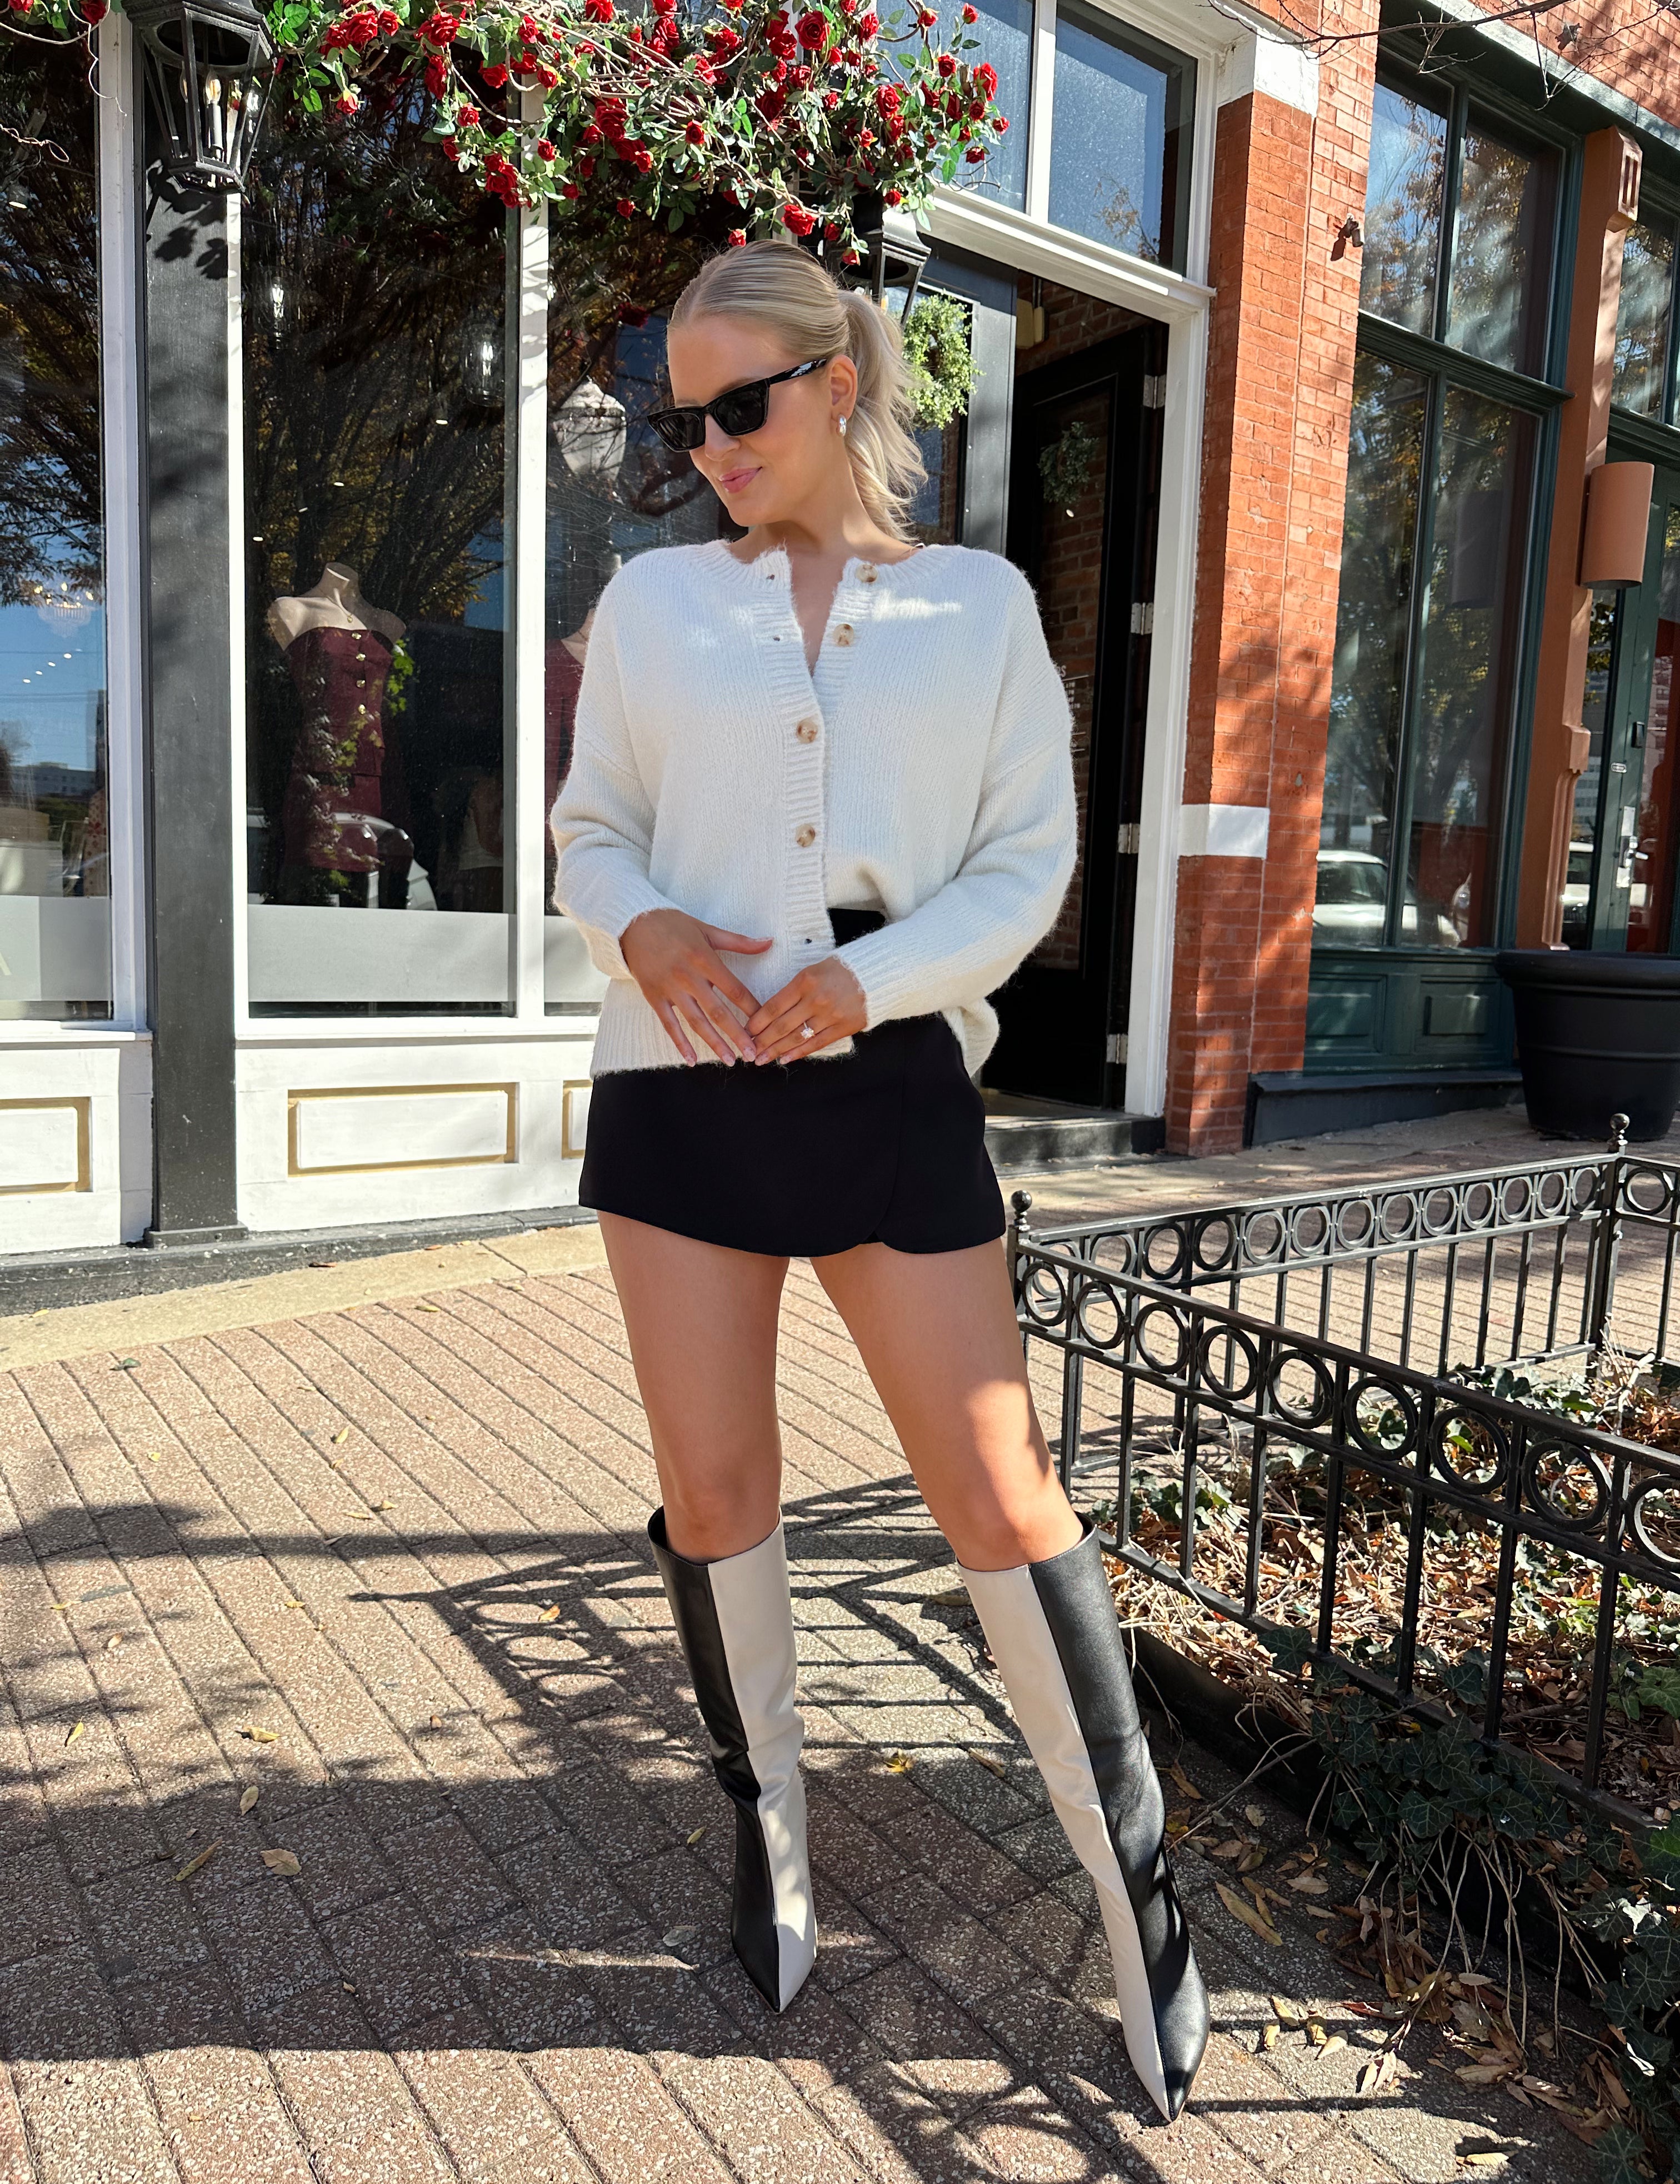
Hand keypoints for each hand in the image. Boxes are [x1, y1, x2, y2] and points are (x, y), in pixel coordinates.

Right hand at [621, 909, 772, 1064]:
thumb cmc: (673, 924)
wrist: (633, 923)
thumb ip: (739, 941)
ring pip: (696, 1022)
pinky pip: (669, 1024)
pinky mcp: (654, 997)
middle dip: (737, 1035)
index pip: (734, 989)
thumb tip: (769, 942)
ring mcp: (670, 989)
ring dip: (714, 1043)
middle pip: (718, 1011)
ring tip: (730, 1060)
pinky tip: (691, 1059)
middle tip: (752, 1053)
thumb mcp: (707, 929)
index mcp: (705, 959)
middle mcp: (689, 977)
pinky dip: (680, 1043)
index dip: (751, 1008)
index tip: (765, 1024)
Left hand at [747, 955, 867, 1063]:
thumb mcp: (812, 971)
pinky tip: (785, 1059)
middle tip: (749, 1051)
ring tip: (762, 1059)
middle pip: (781, 1025)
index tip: (746, 1031)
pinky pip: (816, 1043)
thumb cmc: (839, 970)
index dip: (757, 1022)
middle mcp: (816, 999)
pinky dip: (799, 1052)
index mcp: (805, 981)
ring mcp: (830, 1015)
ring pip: (796, 1037)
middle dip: (762, 1041)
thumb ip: (793, 990)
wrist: (874, 973)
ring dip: (776, 1050)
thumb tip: (771, 1013)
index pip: (774, 1006)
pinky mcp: (843, 1027)